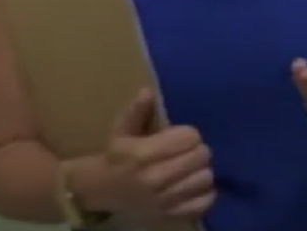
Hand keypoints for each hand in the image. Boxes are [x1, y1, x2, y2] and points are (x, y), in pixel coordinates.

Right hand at [94, 89, 214, 223]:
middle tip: (187, 152)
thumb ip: (137, 111)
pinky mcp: (172, 214)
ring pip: (206, 178)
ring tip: (190, 168)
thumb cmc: (116, 156)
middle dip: (197, 150)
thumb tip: (148, 92)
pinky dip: (204, 193)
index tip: (181, 136)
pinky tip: (192, 186)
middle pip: (201, 156)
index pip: (190, 137)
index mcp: (144, 154)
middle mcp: (156, 178)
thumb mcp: (122, 130)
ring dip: (201, 171)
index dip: (189, 134)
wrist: (101, 191)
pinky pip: (204, 202)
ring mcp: (165, 200)